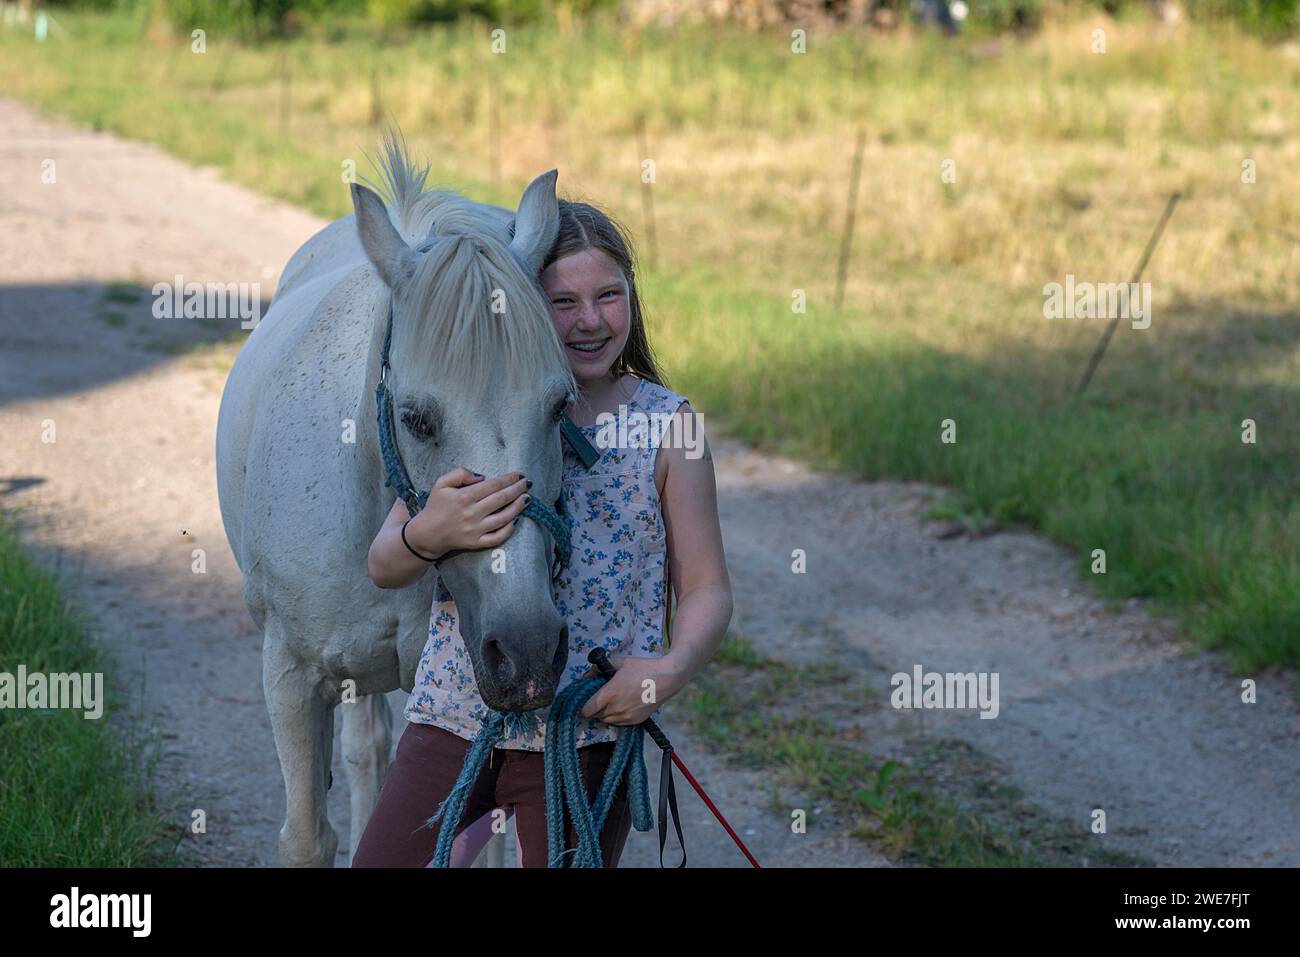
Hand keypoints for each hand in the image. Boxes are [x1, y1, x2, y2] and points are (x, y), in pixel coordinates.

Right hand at [404, 467, 530, 556]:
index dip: (508, 479)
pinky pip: (497, 537)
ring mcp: (475, 530)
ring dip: (518, 507)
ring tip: (527, 499)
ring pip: (503, 518)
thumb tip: (482, 477)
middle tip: (528, 483)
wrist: (427, 534)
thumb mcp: (441, 483)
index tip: (519, 474)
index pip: (492, 485)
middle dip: (517, 489)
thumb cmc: (436, 506)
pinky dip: (509, 530)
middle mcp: (471, 513)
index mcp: (463, 497)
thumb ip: (460, 473)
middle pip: (501, 499)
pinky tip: (516, 520)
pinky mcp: (476, 543)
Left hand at [579, 655, 685, 725]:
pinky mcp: (636, 721)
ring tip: (611, 701)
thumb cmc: (642, 668)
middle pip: (595, 716)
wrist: (666, 678)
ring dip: (605, 713)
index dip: (583, 707)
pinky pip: (619, 723)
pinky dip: (616, 717)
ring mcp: (626, 717)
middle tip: (598, 698)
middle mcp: (616, 709)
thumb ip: (599, 668)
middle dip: (594, 708)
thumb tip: (587, 675)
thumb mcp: (619, 662)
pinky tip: (622, 705)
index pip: (586, 710)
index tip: (584, 702)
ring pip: (606, 721)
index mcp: (609, 694)